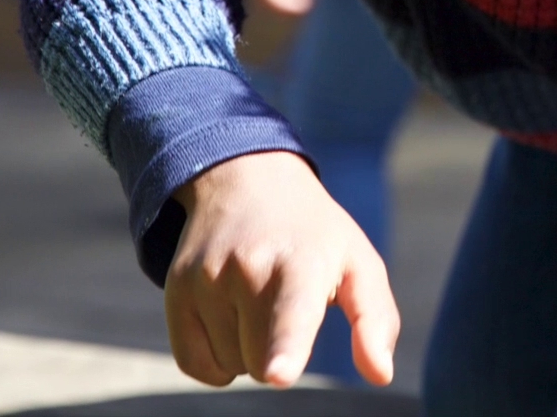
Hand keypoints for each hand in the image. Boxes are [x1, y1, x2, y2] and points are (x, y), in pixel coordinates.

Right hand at [164, 151, 398, 387]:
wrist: (246, 180)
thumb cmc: (315, 235)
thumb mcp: (359, 263)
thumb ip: (375, 319)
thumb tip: (381, 376)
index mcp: (303, 262)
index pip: (292, 316)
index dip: (286, 349)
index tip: (279, 374)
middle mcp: (249, 268)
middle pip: (262, 364)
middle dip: (281, 351)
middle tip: (287, 300)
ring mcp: (206, 278)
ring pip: (231, 366)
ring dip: (248, 350)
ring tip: (257, 297)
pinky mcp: (175, 290)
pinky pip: (193, 364)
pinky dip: (215, 359)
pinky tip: (229, 319)